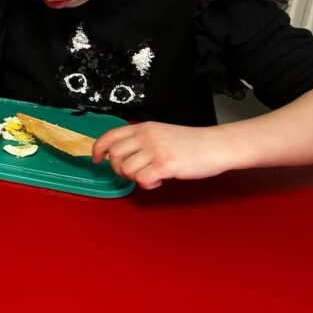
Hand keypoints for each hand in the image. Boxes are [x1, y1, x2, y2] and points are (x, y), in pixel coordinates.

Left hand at [92, 121, 233, 189]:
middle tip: (132, 173)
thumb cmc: (192, 143)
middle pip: (114, 155)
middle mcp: (147, 136)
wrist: (216, 146)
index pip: (110, 135)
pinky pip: (141, 179)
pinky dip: (147, 184)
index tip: (96, 158)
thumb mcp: (161, 133)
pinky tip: (159, 181)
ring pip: (126, 169)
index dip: (98, 148)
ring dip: (134, 177)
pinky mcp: (165, 165)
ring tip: (150, 176)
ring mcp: (155, 150)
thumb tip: (122, 155)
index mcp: (144, 128)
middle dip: (118, 169)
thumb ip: (142, 140)